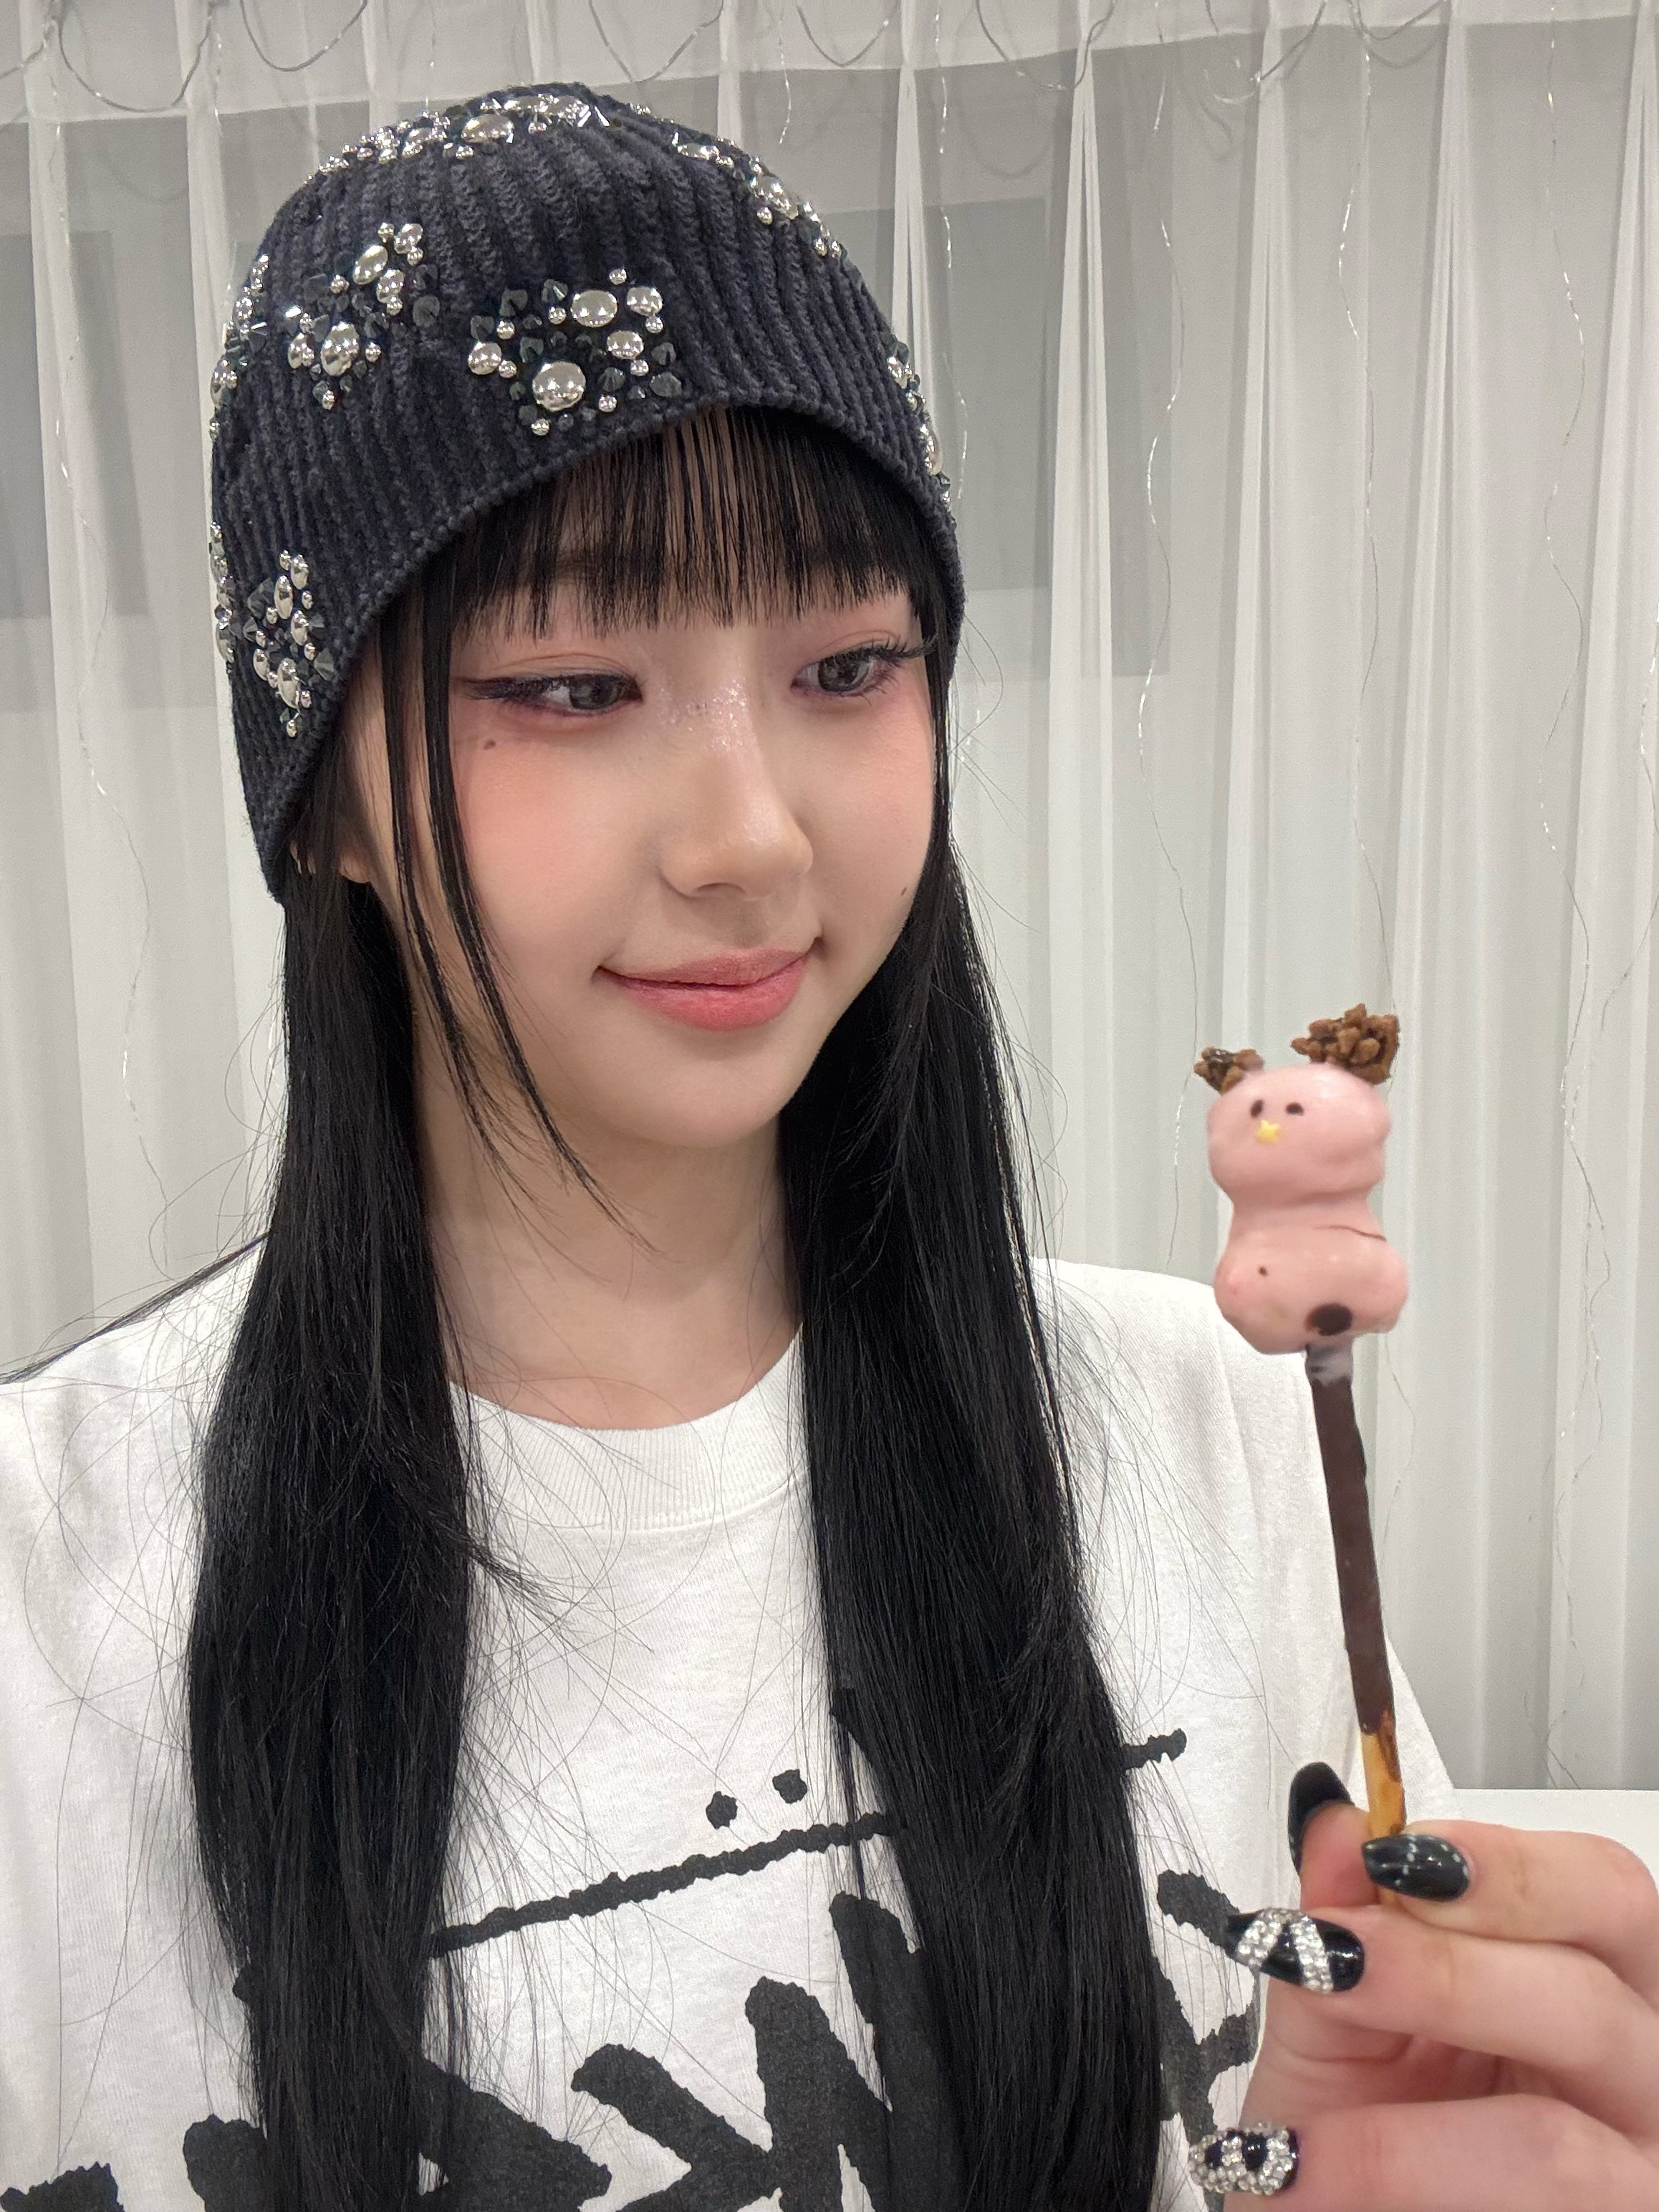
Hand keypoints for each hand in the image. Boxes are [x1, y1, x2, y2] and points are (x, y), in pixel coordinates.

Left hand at [1213, 1802, 1658, 2206]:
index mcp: (1589, 1979)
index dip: (1504, 1865)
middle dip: (1452, 1971)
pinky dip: (1385, 2177)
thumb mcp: (1332, 2011)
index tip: (1386, 1857)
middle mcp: (1636, 2074)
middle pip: (1599, 1998)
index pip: (1605, 1892)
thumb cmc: (1347, 2121)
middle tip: (1336, 1958)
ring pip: (1555, 2143)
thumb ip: (1338, 1915)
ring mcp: (1630, 2182)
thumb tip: (1337, 1820)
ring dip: (1401, 2124)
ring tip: (1295, 2108)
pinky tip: (1296, 2169)